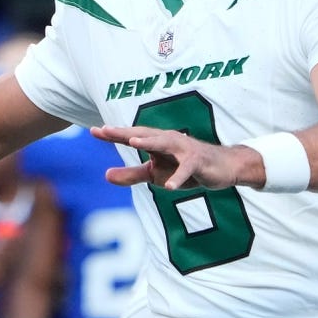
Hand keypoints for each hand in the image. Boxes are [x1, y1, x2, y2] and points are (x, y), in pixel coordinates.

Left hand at [93, 125, 243, 189]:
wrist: (223, 167)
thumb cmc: (186, 167)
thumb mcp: (156, 173)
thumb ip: (132, 174)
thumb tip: (105, 175)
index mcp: (157, 142)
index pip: (132, 136)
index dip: (114, 134)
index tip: (94, 131)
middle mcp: (168, 141)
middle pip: (144, 135)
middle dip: (125, 132)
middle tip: (106, 130)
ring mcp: (184, 149)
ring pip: (165, 144)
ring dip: (150, 142)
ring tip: (133, 143)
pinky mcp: (198, 161)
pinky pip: (187, 169)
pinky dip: (178, 177)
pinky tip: (169, 187)